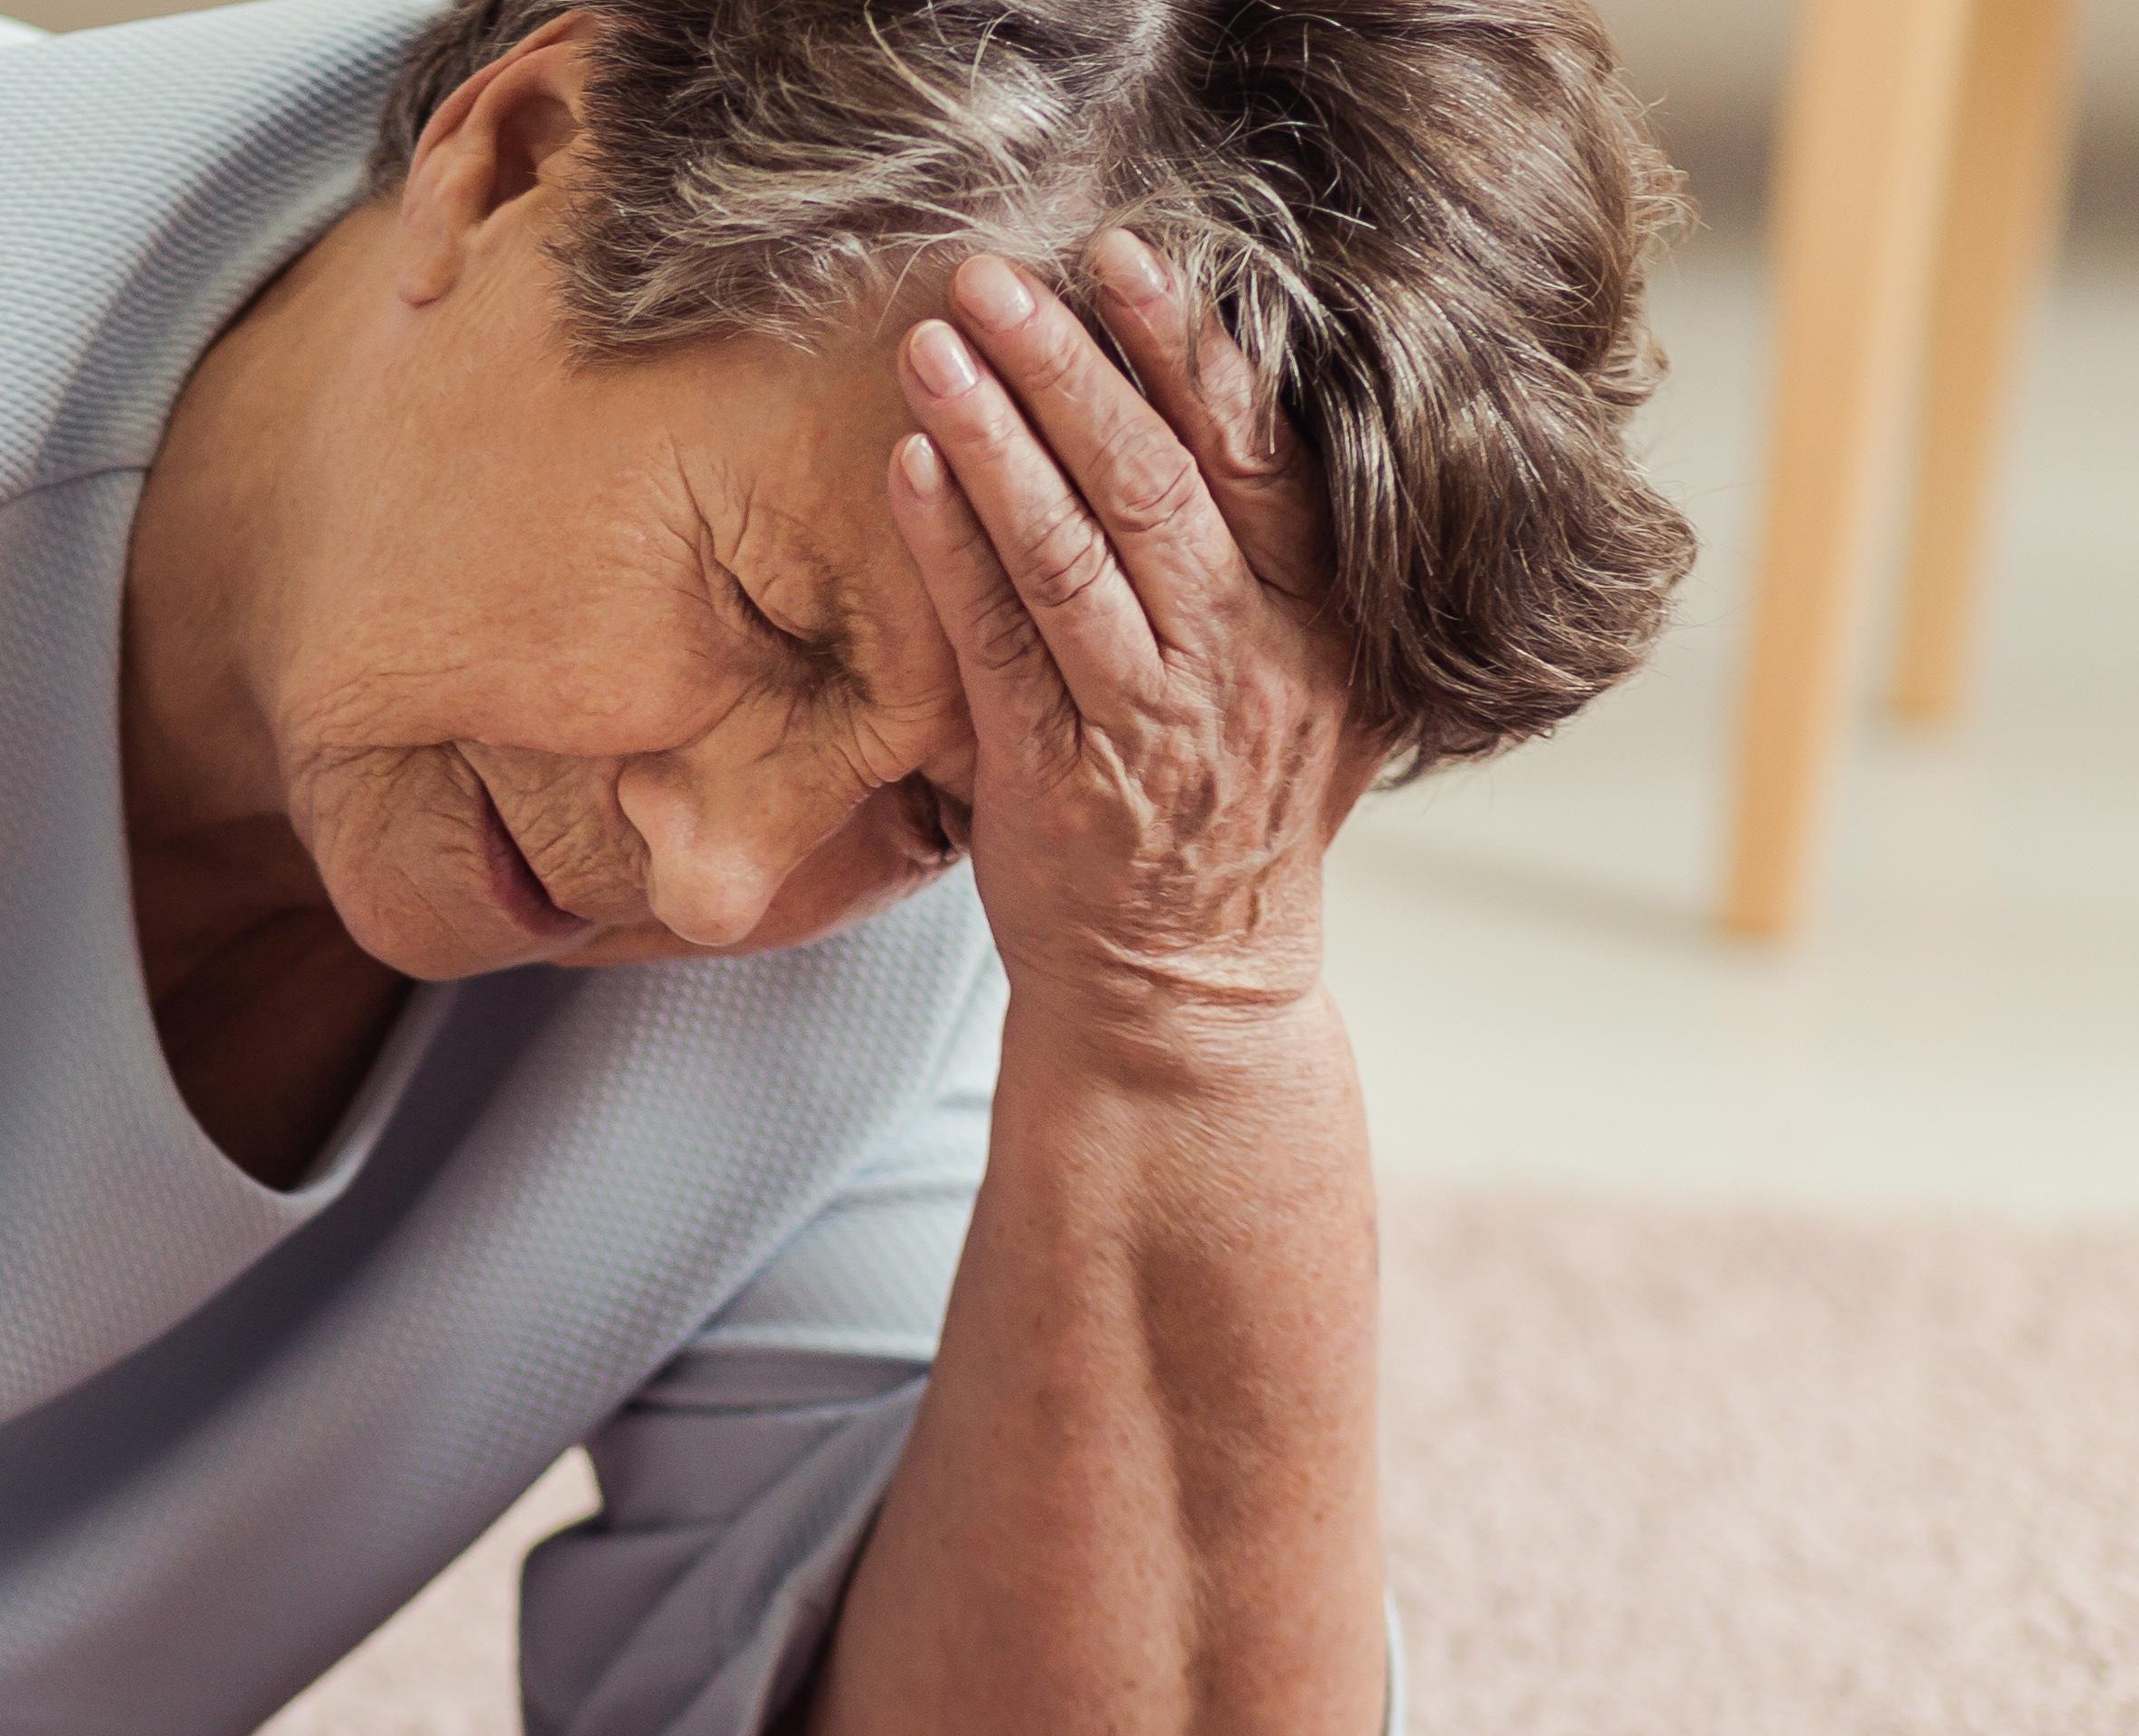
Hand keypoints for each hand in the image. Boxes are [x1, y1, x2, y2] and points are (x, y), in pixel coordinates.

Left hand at [887, 230, 1388, 1072]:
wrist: (1185, 986)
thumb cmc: (1231, 809)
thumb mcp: (1311, 681)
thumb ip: (1287, 559)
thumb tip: (1244, 399)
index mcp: (1320, 620)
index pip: (1261, 455)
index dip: (1190, 350)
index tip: (1127, 256)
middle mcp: (1246, 661)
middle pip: (1158, 483)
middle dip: (1073, 366)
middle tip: (997, 275)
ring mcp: (1151, 722)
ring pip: (1073, 554)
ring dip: (997, 436)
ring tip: (934, 343)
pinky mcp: (1055, 778)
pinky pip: (997, 643)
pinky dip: (950, 547)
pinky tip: (908, 465)